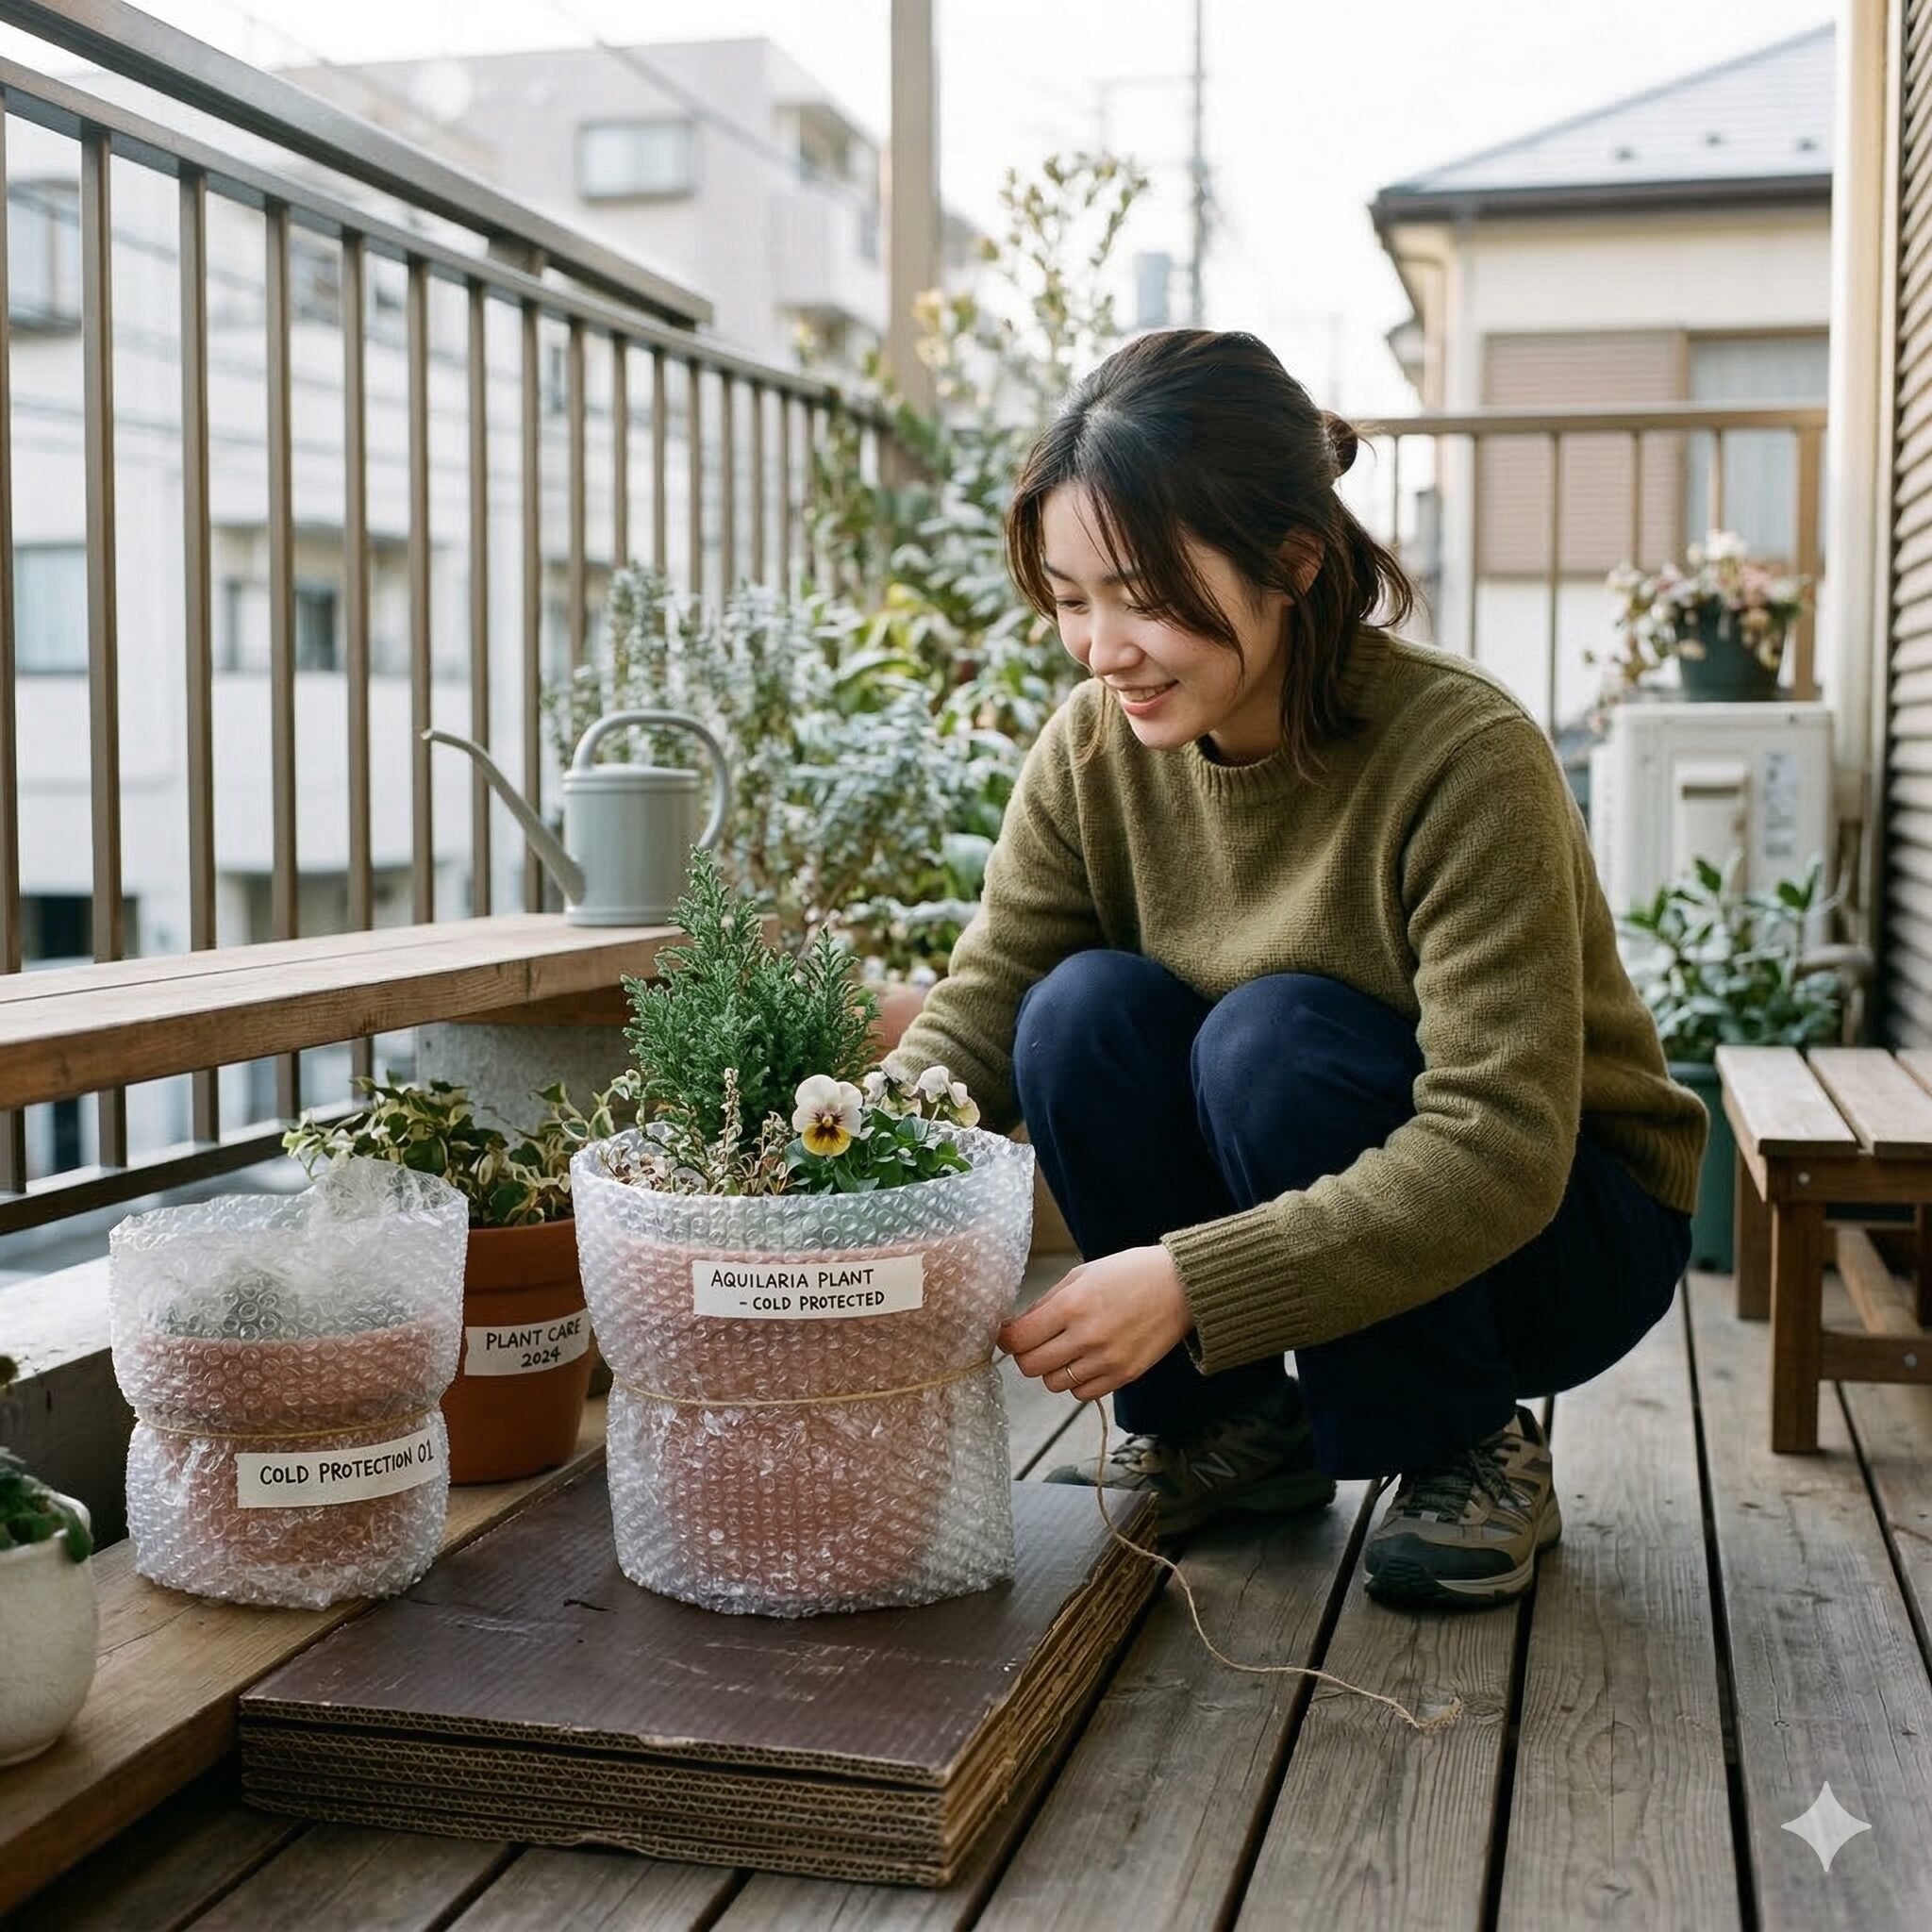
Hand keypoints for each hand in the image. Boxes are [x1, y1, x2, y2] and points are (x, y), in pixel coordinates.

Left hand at [996, 1245, 1193, 1400]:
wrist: (1182, 1286)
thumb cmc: (1129, 1273)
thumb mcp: (1082, 1274)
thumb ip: (1047, 1302)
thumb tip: (1017, 1327)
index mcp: (1072, 1305)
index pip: (1018, 1339)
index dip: (1006, 1338)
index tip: (1008, 1334)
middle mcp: (1087, 1336)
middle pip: (1031, 1367)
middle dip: (1026, 1355)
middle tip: (1034, 1343)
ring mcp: (1107, 1360)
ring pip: (1054, 1384)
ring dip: (1053, 1369)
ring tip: (1066, 1349)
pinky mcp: (1124, 1376)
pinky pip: (1082, 1394)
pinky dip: (1077, 1381)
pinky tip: (1086, 1361)